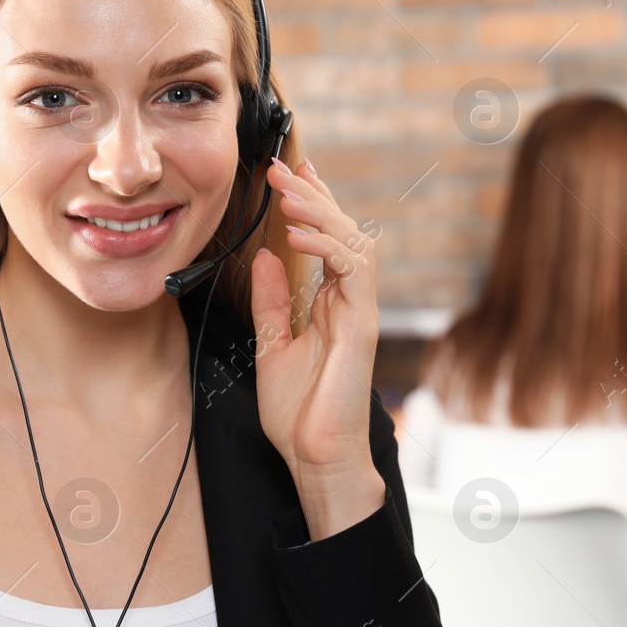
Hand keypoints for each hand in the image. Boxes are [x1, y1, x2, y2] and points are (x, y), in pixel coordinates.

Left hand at [250, 157, 385, 539]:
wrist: (317, 458)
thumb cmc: (300, 414)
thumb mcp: (273, 346)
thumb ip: (272, 302)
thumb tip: (265, 258)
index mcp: (332, 305)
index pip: (327, 240)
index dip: (312, 203)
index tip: (289, 174)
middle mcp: (351, 303)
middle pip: (343, 231)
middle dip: (313, 196)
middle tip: (281, 168)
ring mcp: (360, 312)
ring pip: (353, 242)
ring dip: (320, 213)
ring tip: (288, 193)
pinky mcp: (361, 326)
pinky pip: (352, 272)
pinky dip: (326, 248)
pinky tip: (296, 236)